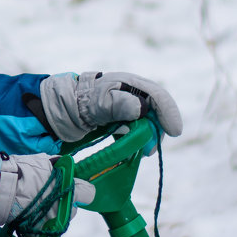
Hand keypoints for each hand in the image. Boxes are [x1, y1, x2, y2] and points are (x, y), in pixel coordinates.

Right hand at [0, 144, 94, 227]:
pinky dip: (38, 227)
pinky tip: (30, 217)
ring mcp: (51, 222)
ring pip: (59, 221)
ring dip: (52, 215)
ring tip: (35, 205)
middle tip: (47, 196)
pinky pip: (44, 232)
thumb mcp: (42, 161)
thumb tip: (64, 163)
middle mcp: (62, 208)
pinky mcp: (37, 232)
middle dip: (63, 203)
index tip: (74, 189)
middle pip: (73, 209)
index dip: (81, 190)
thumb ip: (57, 165)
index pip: (88, 193)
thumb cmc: (20, 171)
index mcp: (67, 189)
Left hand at [39, 71, 182, 142]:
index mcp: (129, 84)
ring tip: (142, 152)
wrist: (61, 109)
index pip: (157, 96)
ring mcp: (127, 107)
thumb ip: (119, 104)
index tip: (174, 131)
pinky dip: (138, 139)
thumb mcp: (99, 102)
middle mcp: (132, 94)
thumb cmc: (80, 102)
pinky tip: (132, 148)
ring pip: (148, 122)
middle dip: (156, 130)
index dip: (169, 113)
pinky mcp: (122, 119)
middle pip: (156, 112)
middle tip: (149, 150)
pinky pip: (137, 129)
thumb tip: (142, 108)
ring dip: (148, 137)